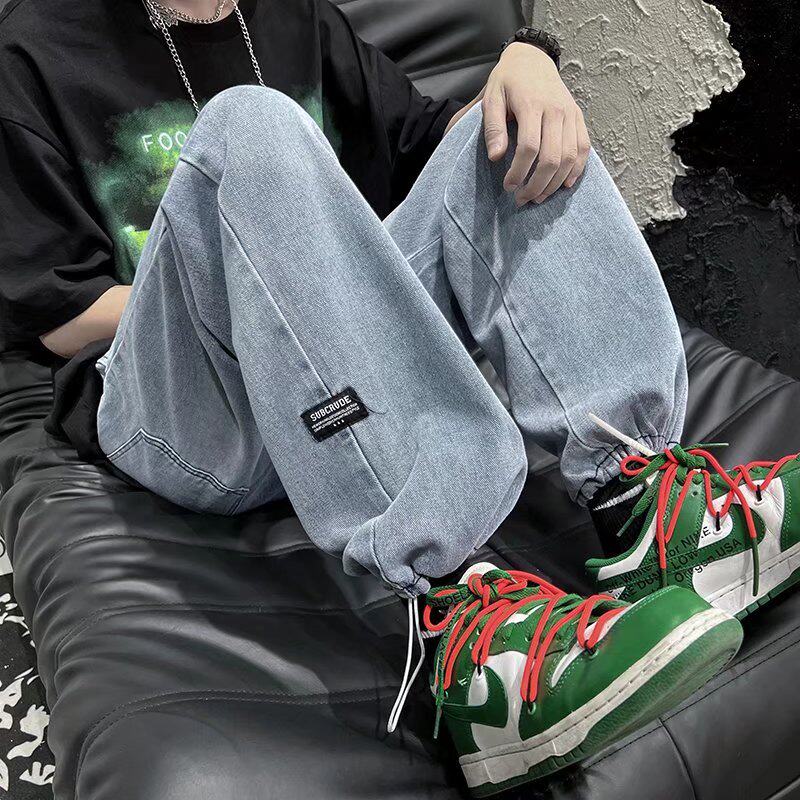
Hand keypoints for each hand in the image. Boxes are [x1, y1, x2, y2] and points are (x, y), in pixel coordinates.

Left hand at [483, 43, 590, 205]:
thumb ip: (493, 128)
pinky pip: (583, 148)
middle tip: (522, 199)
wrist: (532, 58)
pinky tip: (564, 185)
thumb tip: (496, 157)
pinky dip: (576, 170)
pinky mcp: (578, 117)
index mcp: (533, 105)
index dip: (519, 172)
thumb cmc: (508, 81)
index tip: (509, 187)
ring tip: (539, 197)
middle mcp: (556, 110)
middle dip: (537, 184)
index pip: (529, 148)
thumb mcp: (492, 98)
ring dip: (555, 183)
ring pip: (569, 157)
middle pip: (552, 157)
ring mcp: (571, 114)